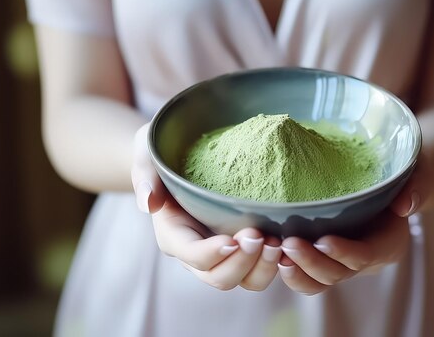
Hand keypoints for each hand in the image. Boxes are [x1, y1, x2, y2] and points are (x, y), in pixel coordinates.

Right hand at [131, 123, 281, 290]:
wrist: (182, 156)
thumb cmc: (162, 153)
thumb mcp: (148, 154)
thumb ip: (144, 175)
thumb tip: (148, 203)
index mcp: (173, 234)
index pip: (190, 255)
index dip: (211, 254)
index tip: (232, 240)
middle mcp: (198, 252)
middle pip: (219, 277)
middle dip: (242, 263)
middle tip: (260, 236)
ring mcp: (223, 254)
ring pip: (244, 280)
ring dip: (263, 268)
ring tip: (278, 243)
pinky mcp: (244, 249)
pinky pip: (260, 268)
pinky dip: (275, 263)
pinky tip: (288, 242)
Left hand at [277, 157, 429, 294]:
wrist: (387, 188)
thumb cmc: (399, 179)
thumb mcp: (416, 177)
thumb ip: (415, 188)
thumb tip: (405, 204)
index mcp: (387, 243)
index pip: (365, 256)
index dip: (345, 252)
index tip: (324, 240)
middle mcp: (363, 260)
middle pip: (337, 273)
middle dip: (311, 262)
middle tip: (289, 243)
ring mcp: (341, 263)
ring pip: (318, 281)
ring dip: (296, 271)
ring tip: (276, 253)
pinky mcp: (323, 259)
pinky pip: (306, 276)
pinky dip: (290, 270)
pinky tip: (272, 254)